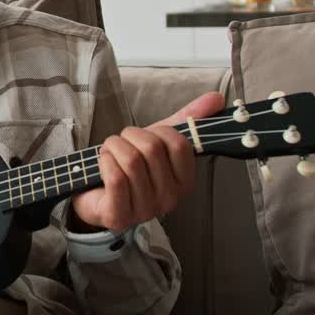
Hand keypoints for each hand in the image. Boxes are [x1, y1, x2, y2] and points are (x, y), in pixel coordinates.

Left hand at [69, 91, 223, 232]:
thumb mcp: (158, 139)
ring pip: (132, 161)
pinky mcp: (120, 216)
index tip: (147, 136)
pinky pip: (116, 178)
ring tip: (110, 152)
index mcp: (184, 180)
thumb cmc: (131, 165)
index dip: (158, 131)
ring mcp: (145, 210)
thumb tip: (217, 98)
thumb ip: (188, 119)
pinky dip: (105, 162)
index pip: (180, 144)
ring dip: (114, 147)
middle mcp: (169, 199)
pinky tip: (104, 164)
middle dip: (130, 136)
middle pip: (152, 149)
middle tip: (122, 143)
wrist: (97, 192)